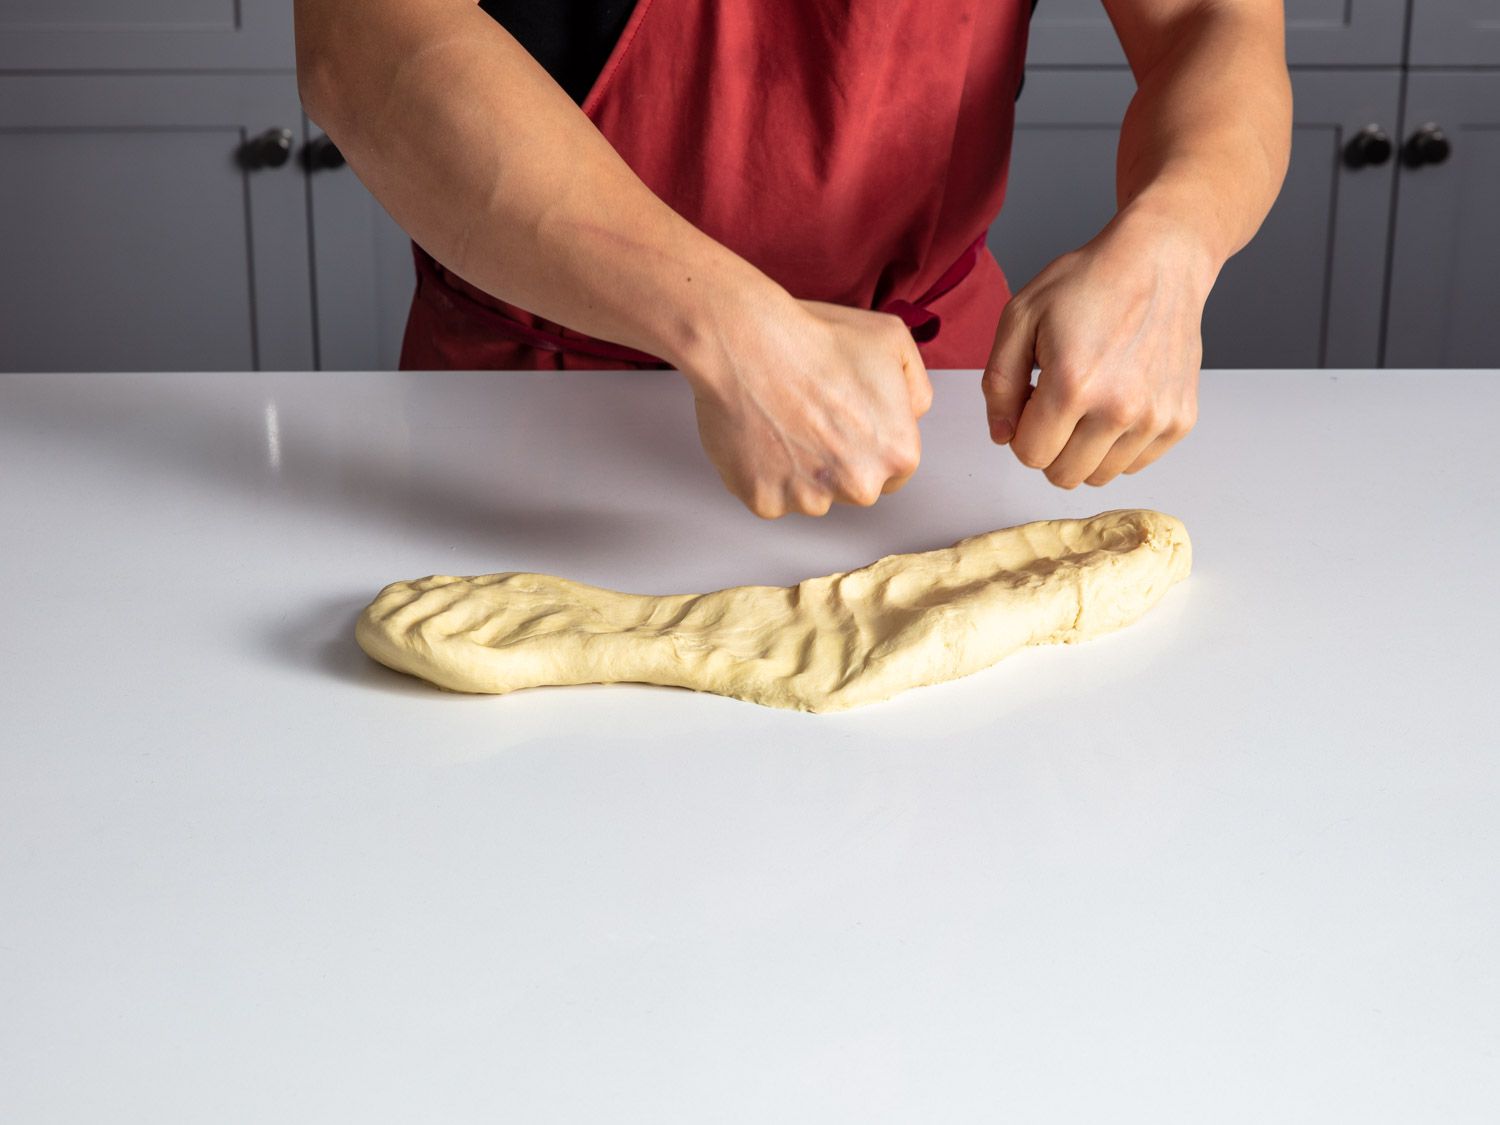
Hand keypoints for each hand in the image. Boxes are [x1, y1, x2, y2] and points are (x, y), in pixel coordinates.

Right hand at [684, 297, 930, 518]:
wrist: (746, 340)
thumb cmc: (815, 337)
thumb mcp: (893, 341)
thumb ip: (916, 389)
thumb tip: (911, 416)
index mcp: (898, 453)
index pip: (895, 470)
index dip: (870, 443)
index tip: (847, 422)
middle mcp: (859, 486)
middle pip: (854, 487)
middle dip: (838, 462)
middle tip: (812, 418)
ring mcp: (809, 498)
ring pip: (810, 496)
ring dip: (800, 470)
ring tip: (783, 423)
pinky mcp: (764, 501)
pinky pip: (769, 496)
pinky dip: (762, 474)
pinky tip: (760, 435)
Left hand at [981, 209, 1214, 487]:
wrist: (1159, 261)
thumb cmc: (1087, 284)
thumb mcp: (1020, 318)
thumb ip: (998, 384)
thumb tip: (1002, 436)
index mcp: (1073, 385)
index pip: (1029, 455)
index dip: (1022, 431)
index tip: (1034, 399)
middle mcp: (1119, 409)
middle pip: (1063, 475)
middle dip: (1050, 446)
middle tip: (1059, 402)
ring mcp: (1155, 418)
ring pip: (1099, 476)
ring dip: (1084, 449)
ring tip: (1090, 400)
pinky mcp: (1179, 420)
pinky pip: (1133, 464)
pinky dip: (1118, 444)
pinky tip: (1117, 400)